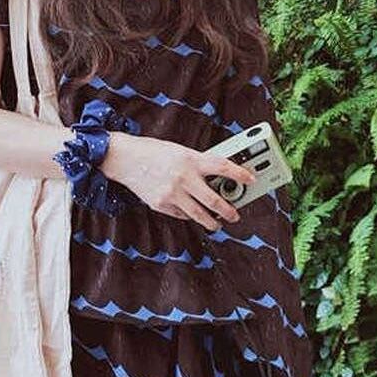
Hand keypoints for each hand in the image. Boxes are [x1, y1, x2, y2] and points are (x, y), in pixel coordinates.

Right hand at [102, 132, 255, 230]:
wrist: (124, 159)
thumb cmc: (154, 152)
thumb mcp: (181, 151)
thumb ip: (199, 163)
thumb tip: (220, 175)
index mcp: (191, 160)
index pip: (223, 167)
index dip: (240, 174)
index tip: (252, 180)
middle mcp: (183, 178)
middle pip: (214, 201)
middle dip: (229, 211)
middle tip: (235, 215)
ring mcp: (172, 194)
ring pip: (199, 215)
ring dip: (212, 222)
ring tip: (218, 224)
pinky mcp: (161, 205)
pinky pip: (182, 215)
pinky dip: (189, 215)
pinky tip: (192, 214)